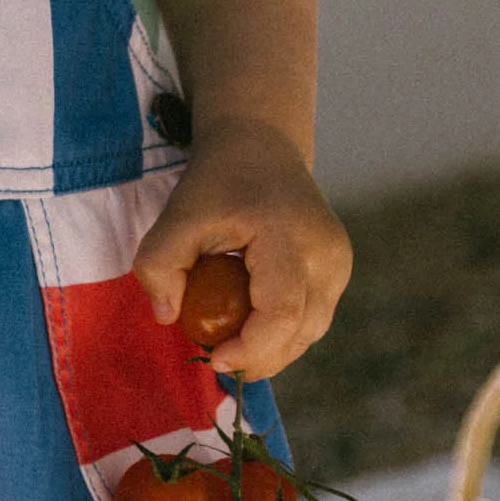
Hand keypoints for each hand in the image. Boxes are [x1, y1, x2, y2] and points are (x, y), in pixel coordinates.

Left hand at [131, 121, 351, 381]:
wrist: (259, 144)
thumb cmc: (217, 180)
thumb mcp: (178, 214)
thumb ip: (160, 263)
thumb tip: (168, 318)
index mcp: (291, 237)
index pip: (282, 314)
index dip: (251, 349)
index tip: (213, 357)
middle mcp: (328, 254)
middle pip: (300, 331)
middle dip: (258, 357)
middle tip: (214, 356)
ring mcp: (340, 263)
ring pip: (310, 331)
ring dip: (271, 347)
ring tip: (229, 339)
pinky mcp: (338, 270)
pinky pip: (311, 317)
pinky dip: (281, 330)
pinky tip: (249, 322)